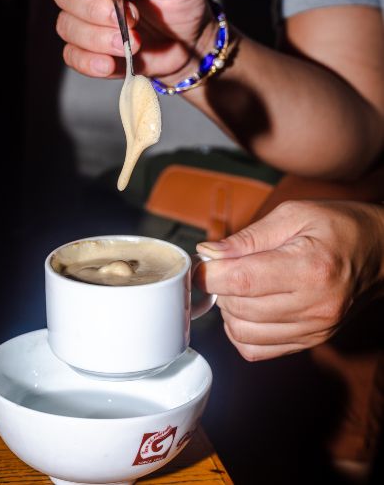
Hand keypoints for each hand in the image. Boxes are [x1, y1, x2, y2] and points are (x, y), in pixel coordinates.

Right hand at [53, 0, 215, 80]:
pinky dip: (89, 62)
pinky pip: (72, 56)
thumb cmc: (181, 4)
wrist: (189, 43)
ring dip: (97, 38)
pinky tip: (110, 64)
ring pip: (66, 26)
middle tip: (131, 21)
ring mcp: (88, 21)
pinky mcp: (90, 51)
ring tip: (134, 45)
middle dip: (94, 8)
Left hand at [195, 200, 383, 360]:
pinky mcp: (312, 341)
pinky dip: (242, 332)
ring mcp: (314, 329)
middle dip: (219, 288)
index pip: (242, 280)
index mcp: (309, 268)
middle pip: (238, 309)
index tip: (201, 264)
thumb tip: (208, 254)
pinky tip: (249, 308)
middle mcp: (313, 305)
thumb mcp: (293, 215)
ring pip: (242, 334)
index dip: (209, 274)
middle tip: (224, 268)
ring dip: (228, 311)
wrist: (381, 253)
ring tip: (240, 286)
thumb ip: (247, 237)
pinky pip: (257, 350)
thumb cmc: (338, 227)